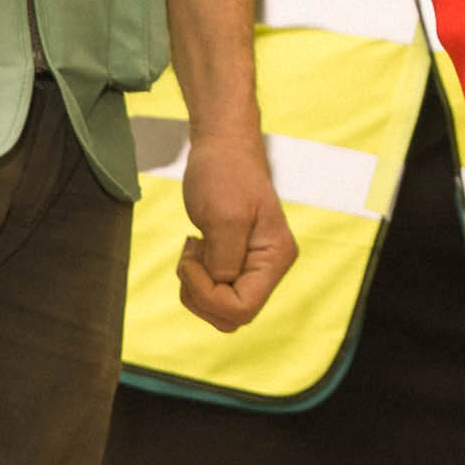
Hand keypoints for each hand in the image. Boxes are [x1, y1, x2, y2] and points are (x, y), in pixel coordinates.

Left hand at [168, 119, 293, 326]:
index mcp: (275, 258)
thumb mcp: (223, 216)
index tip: (192, 259)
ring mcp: (252, 267)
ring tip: (192, 249)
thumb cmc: (225, 173)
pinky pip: (214, 293)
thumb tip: (221, 286)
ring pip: (219, 310)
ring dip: (195, 287)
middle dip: (200, 294)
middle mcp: (269, 268)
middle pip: (231, 316)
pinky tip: (196, 249)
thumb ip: (225, 259)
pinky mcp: (236, 263)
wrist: (222, 147)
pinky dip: (195, 279)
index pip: (242, 308)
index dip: (208, 295)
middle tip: (190, 257)